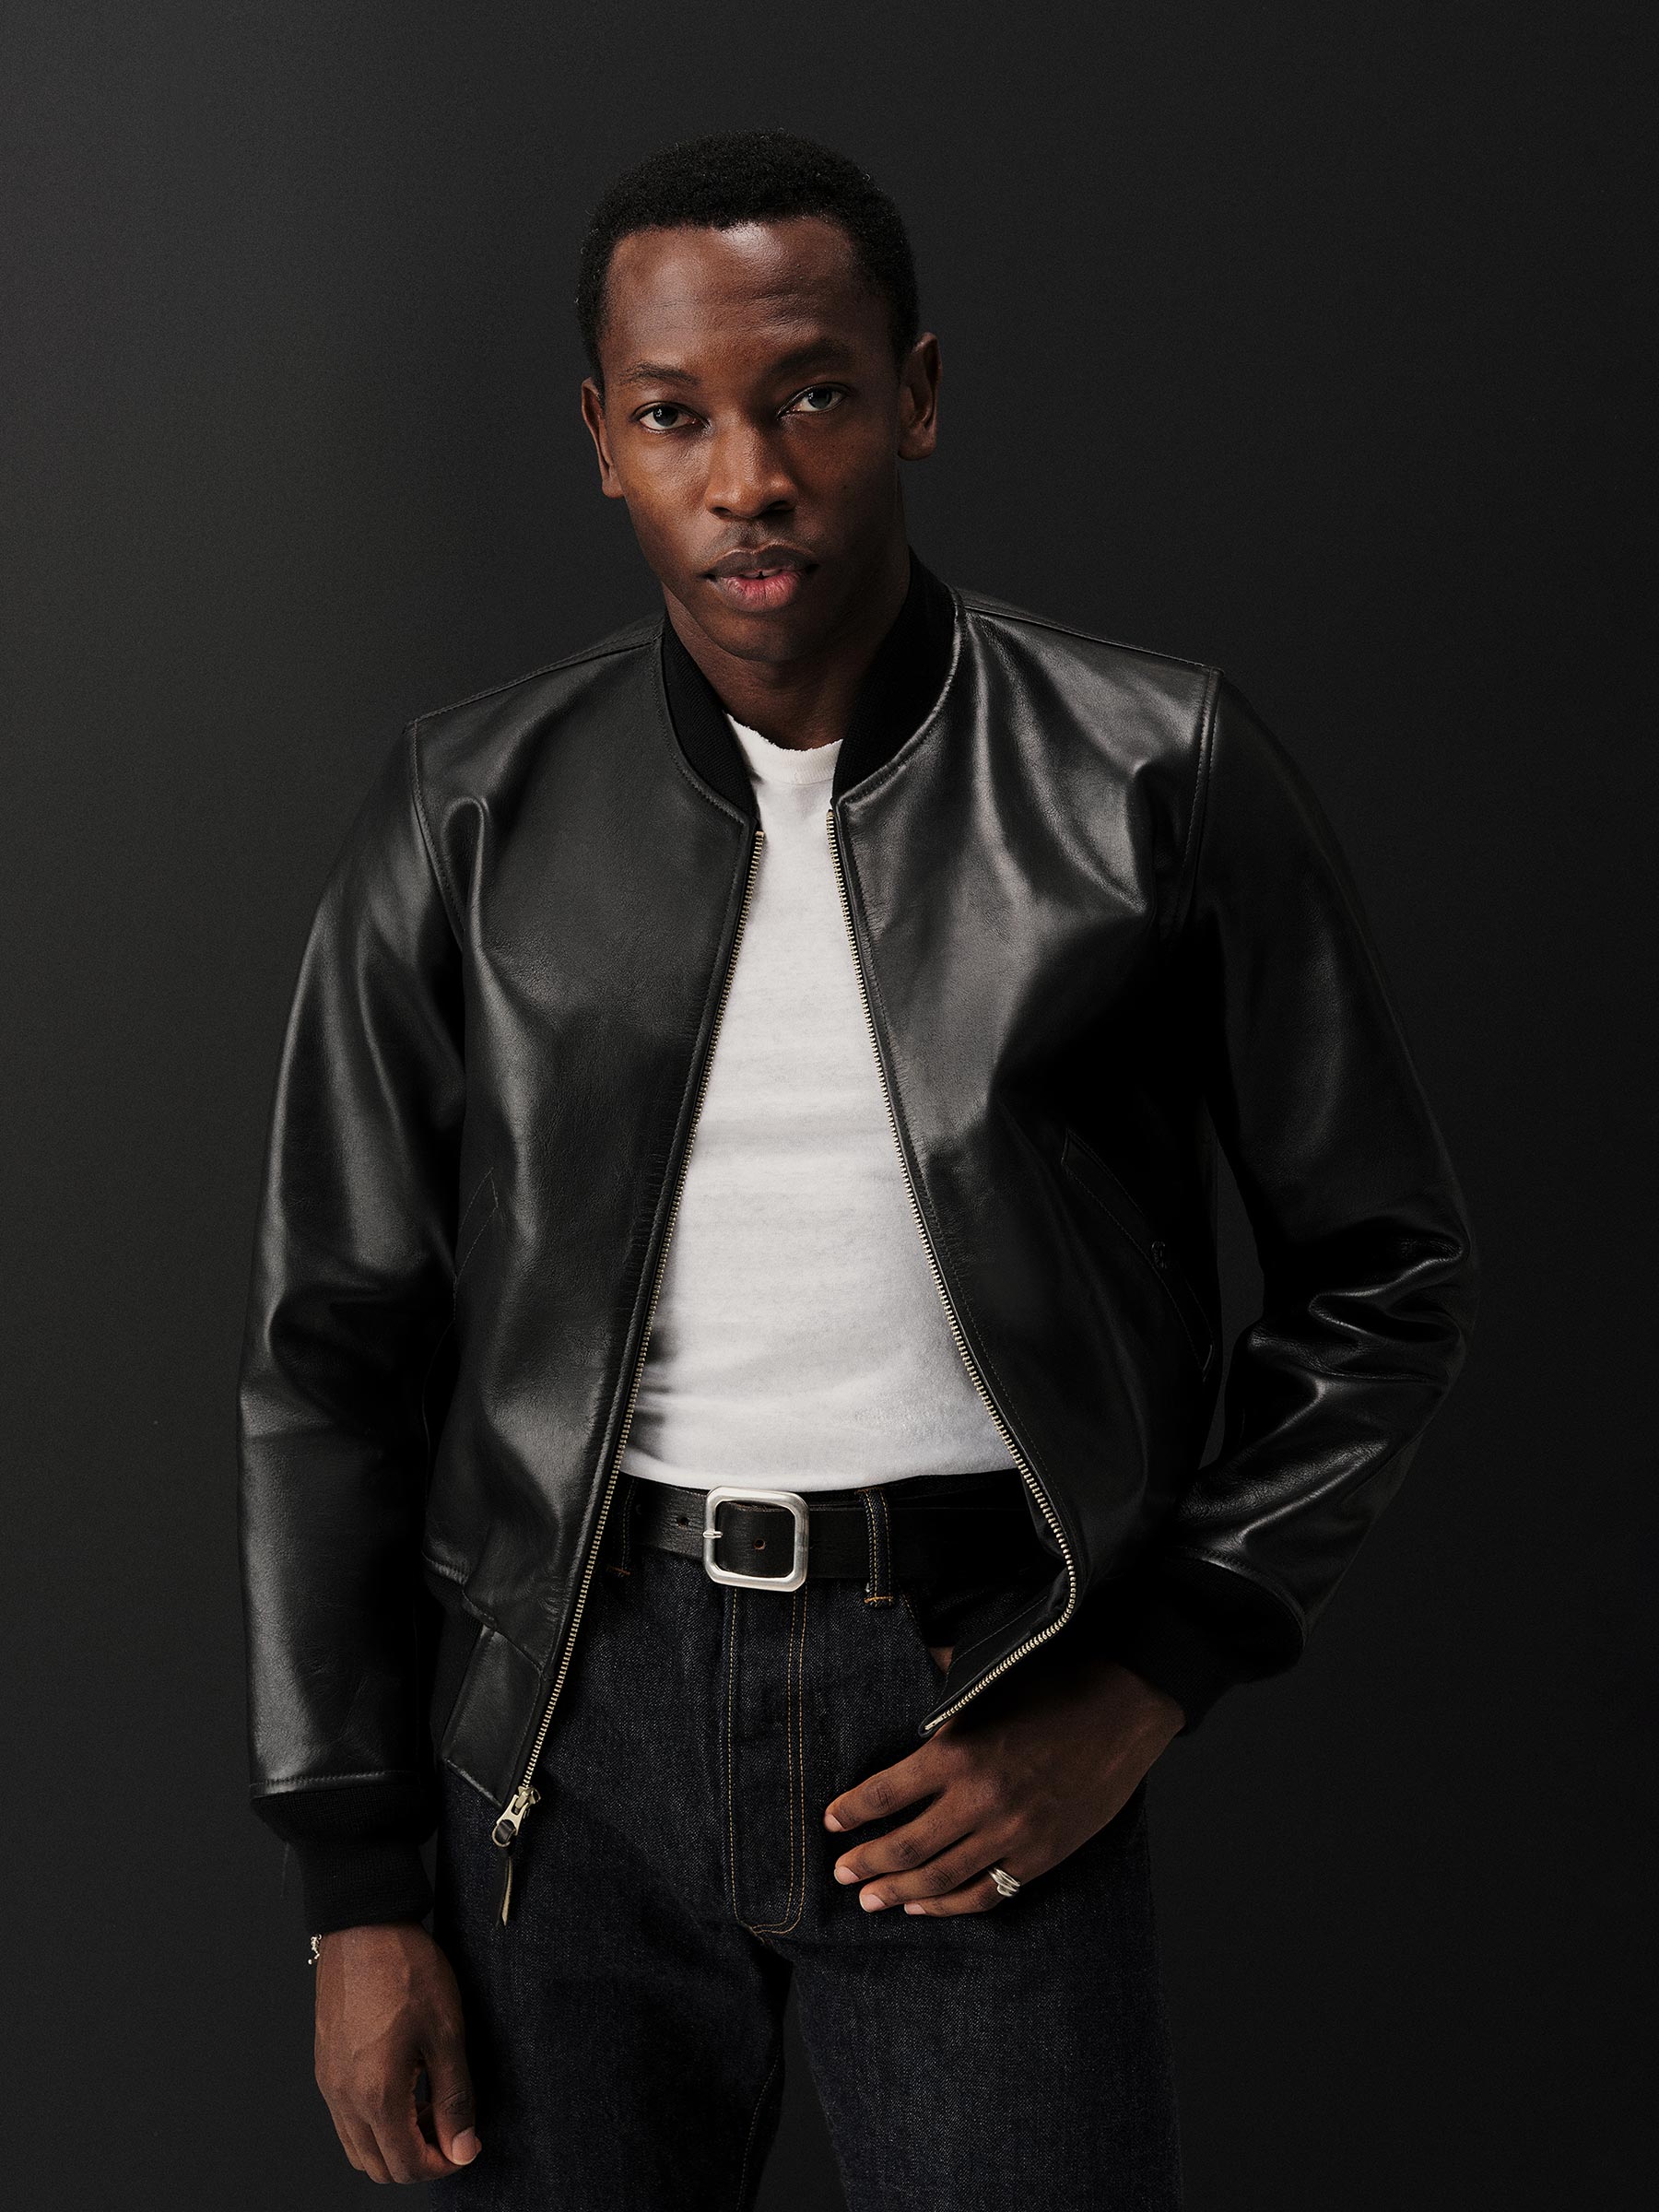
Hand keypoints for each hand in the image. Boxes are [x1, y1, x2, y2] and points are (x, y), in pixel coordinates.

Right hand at [313, 1922, 479, 2183]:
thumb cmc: (406, 1971)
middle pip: (379, 2167)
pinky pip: (345, 2120)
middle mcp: (344, 2099)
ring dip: (394, 2144)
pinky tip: (403, 2087)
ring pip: (358, 2148)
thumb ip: (455, 2099)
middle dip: (418, 2159)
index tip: (465, 2145)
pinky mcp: (325, 2067)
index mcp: (376, 2095)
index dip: (442, 2165)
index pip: (406, 2166)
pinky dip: (374, 2123)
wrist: (364, 1926)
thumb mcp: (446, 2033)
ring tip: (428, 2105)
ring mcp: (329, 2085)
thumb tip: (463, 2148)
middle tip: (449, 2126)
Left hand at [823, 1649, 1182, 1915]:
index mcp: (958, 1752)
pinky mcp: (1039, 1857)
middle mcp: (978, 1799)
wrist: (1123, 1709)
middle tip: (840, 1873)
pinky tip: (923, 1905)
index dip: (851, 1812)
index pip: (885, 1793)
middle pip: (904, 1846)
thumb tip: (905, 1659)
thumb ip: (940, 1679)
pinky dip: (948, 1905)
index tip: (831, 1822)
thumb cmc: (1052, 1686)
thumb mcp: (986, 1678)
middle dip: (865, 1862)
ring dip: (897, 1892)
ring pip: (939, 1878)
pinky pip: (985, 1894)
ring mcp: (1010, 1834)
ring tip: (869, 1900)